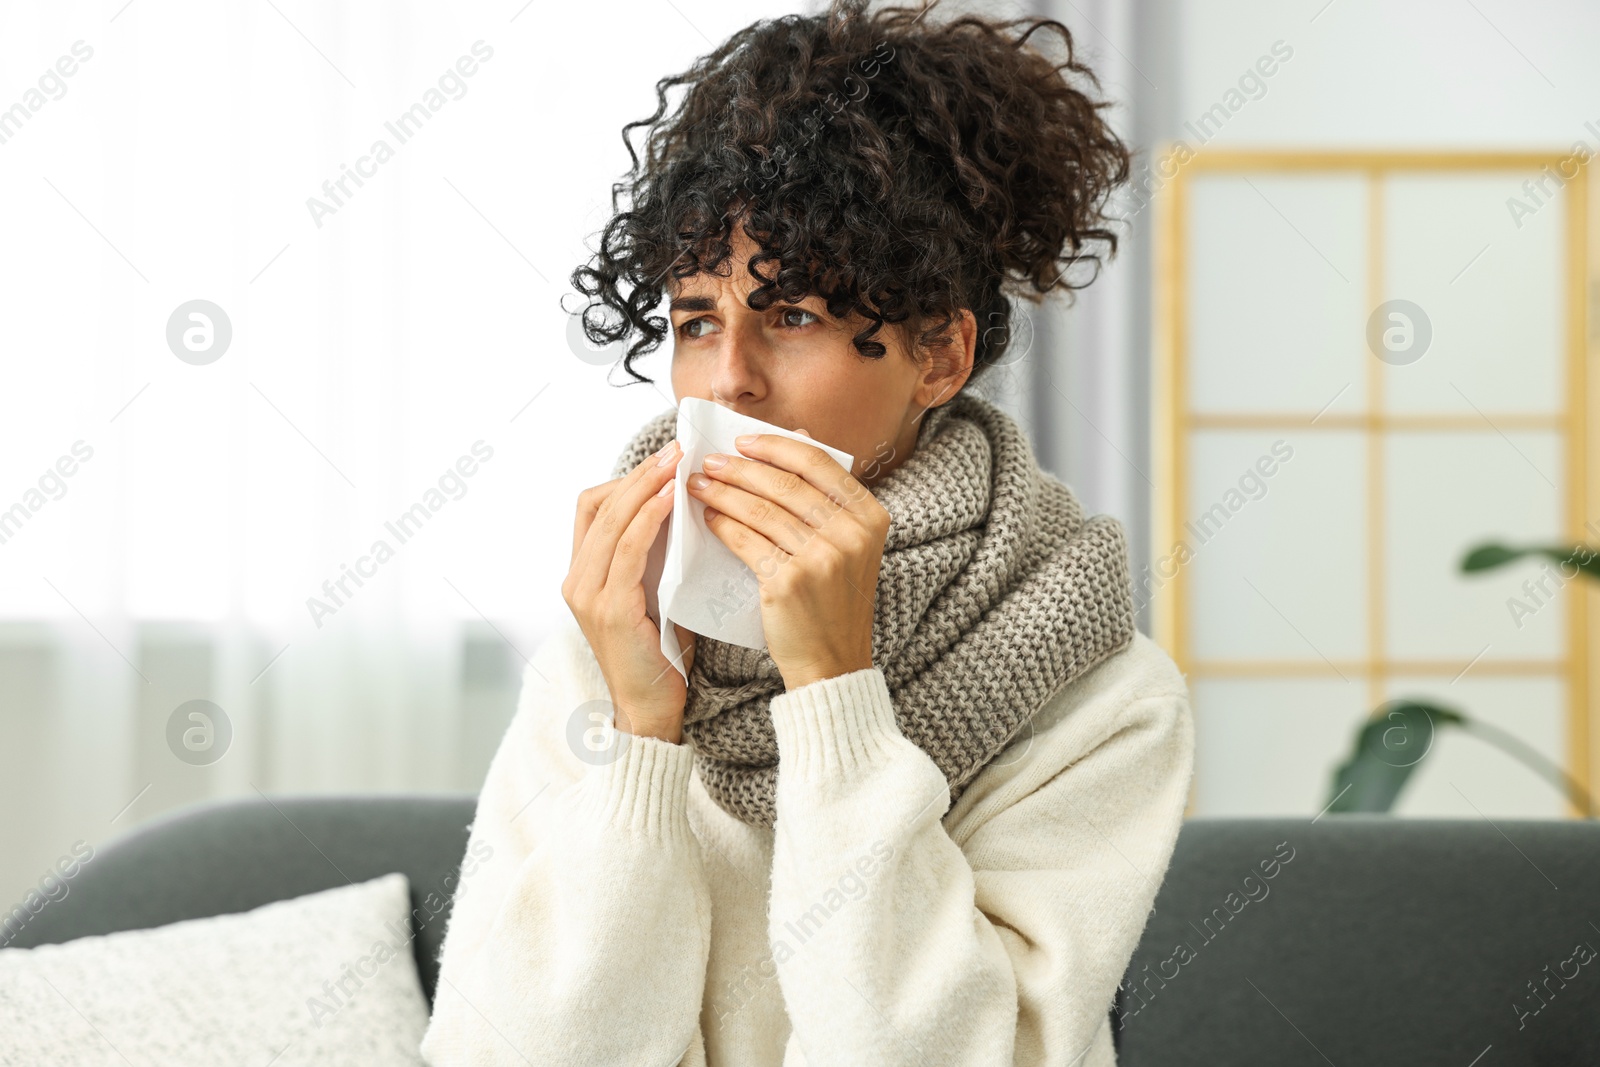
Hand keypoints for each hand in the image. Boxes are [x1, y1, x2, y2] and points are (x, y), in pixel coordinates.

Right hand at [562, 440, 696, 742]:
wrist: (652, 714)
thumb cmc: (661, 657)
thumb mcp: (655, 596)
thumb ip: (657, 559)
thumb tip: (689, 512)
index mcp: (584, 574)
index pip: (592, 507)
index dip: (626, 479)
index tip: (666, 460)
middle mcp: (576, 580)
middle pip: (598, 504)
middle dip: (639, 472)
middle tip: (677, 447)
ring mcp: (587, 593)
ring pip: (611, 519)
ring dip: (646, 484)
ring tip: (679, 461)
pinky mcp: (607, 608)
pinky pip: (626, 548)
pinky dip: (648, 517)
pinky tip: (672, 498)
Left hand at [686, 431, 888, 689]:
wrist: (832, 662)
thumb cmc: (833, 600)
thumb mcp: (849, 545)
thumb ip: (827, 498)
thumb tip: (798, 437)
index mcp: (870, 515)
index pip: (817, 463)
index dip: (775, 446)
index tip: (741, 441)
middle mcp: (851, 533)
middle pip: (784, 484)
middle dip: (739, 468)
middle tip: (708, 461)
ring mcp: (822, 558)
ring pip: (761, 510)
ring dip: (723, 493)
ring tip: (697, 485)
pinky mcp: (789, 582)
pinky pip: (747, 541)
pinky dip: (723, 525)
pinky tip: (708, 518)